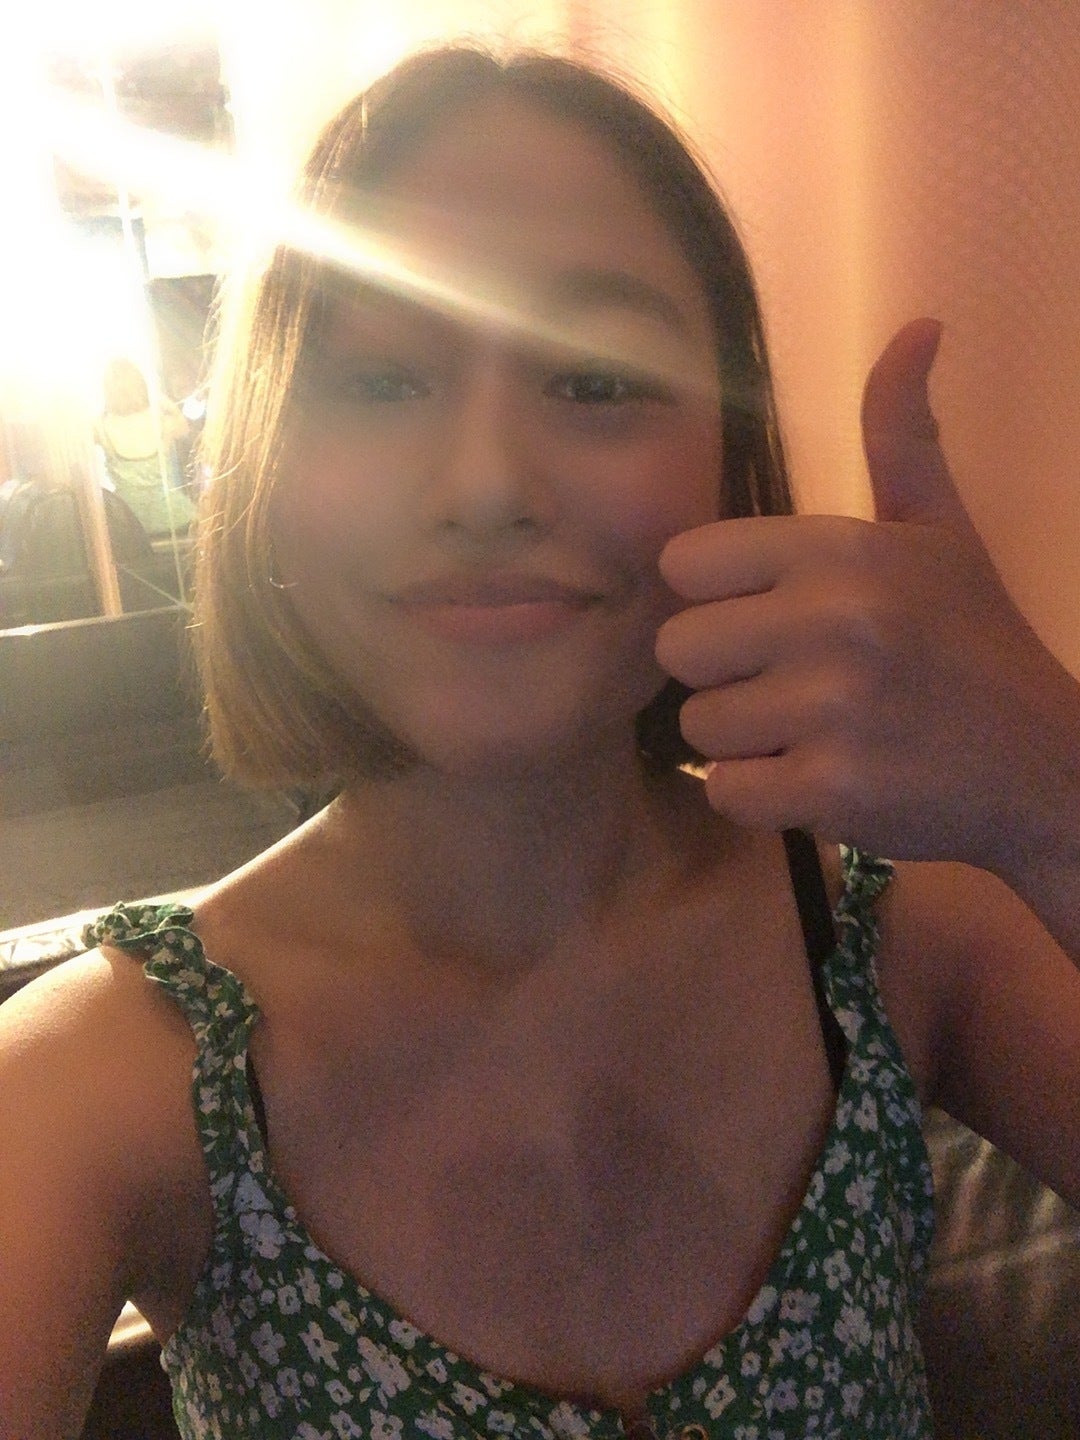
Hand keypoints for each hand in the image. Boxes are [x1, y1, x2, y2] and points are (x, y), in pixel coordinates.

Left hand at [655, 318, 1079, 874]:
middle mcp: (832, 617)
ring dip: (743, 740)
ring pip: (697, 725)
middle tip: (790, 686)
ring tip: (811, 733)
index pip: (686, 563)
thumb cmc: (977, 646)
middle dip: (724, 674)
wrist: (1047, 769)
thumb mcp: (945, 533)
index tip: (769, 619)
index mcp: (843, 548)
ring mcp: (831, 707)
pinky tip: (814, 779)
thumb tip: (917, 325)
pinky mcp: (831, 790)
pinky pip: (725, 791)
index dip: (718, 598)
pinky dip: (759, 796)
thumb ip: (904, 438)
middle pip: (678, 648)